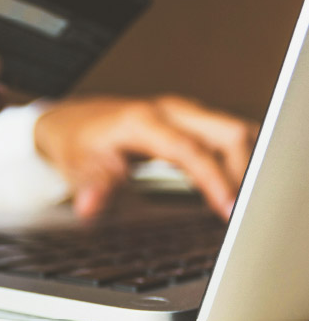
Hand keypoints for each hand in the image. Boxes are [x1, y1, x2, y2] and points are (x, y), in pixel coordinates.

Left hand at [34, 95, 258, 219]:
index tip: (228, 209)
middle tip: (245, 210)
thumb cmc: (77, 142)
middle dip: (244, 170)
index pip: (190, 150)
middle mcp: (168, 110)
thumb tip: (89, 207)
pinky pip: (225, 135)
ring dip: (246, 163)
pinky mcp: (188, 120)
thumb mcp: (78, 165)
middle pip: (227, 132)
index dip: (214, 180)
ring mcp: (181, 112)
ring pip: (233, 130)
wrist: (73, 120)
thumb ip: (92, 186)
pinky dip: (237, 158)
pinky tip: (236, 184)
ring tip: (247, 201)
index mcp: (143, 121)